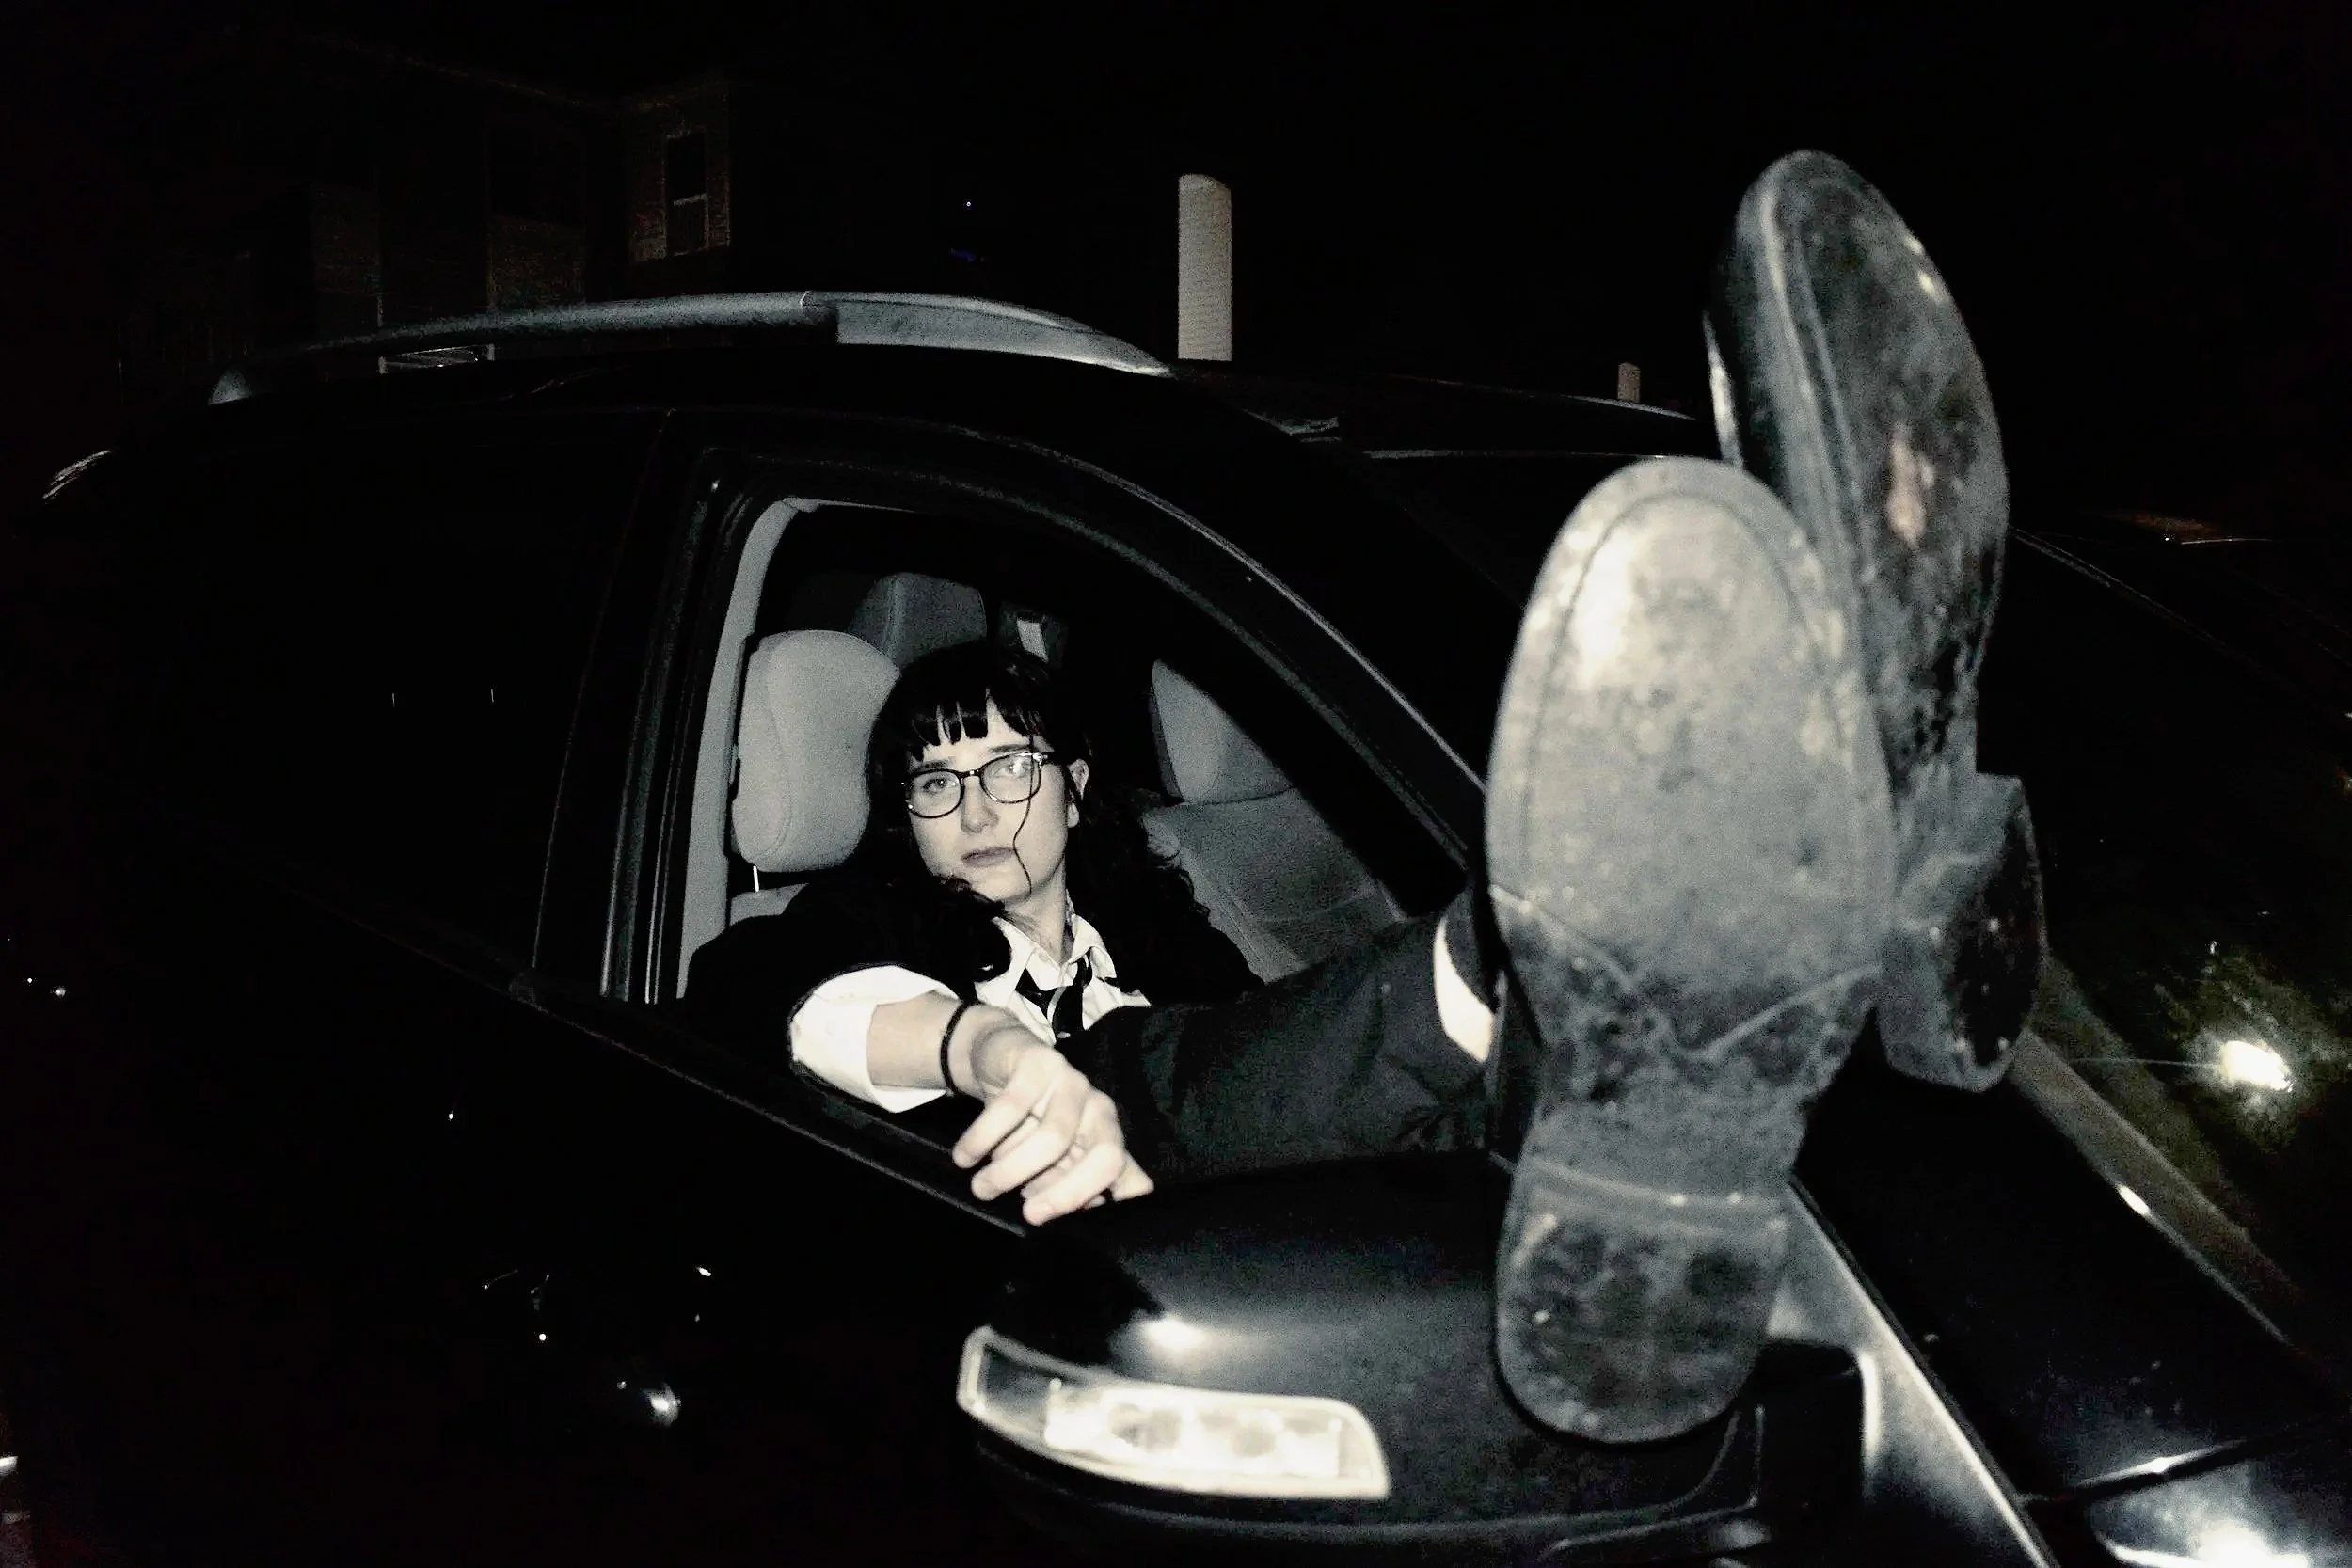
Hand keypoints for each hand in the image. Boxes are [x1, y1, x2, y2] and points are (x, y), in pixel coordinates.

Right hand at [952, 1026, 1151, 1223]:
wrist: (1000, 1056)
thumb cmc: (1027, 1117)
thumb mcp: (1050, 1156)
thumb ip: (1064, 1184)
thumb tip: (1073, 1220)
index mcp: (1107, 1138)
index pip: (1127, 1174)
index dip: (1111, 1202)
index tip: (1078, 1231)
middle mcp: (1099, 1110)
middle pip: (1104, 1156)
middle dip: (1067, 1193)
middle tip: (1027, 1215)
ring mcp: (1073, 1083)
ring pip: (1052, 1138)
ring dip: (1011, 1171)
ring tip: (981, 1187)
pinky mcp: (1041, 1061)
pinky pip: (1011, 1108)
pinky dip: (983, 1139)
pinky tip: (965, 1156)